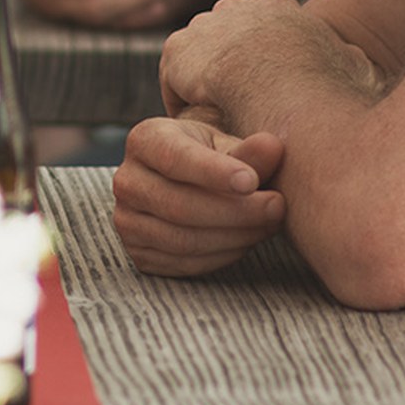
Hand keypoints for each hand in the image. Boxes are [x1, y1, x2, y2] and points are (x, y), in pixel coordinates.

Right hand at [109, 115, 286, 279]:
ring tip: (269, 223)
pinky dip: (222, 255)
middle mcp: (127, 181)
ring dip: (234, 236)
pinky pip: (184, 263)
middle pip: (179, 205)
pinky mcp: (140, 254)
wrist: (187, 184)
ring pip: (182, 240)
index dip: (213, 172)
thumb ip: (250, 150)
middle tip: (277, 206)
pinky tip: (246, 240)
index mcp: (145, 140)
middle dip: (235, 211)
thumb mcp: (228, 144)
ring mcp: (128, 221)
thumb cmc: (213, 158)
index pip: (175, 158)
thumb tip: (272, 146)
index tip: (251, 182)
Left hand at [159, 0, 380, 126]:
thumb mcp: (357, 66)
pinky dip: (187, 105)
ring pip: (201, 63)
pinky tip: (200, 130)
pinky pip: (178, 82)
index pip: (261, 33)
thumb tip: (369, 67)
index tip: (266, 94)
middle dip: (230, 74)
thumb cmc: (329, 84)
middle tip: (237, 113)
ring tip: (216, 128)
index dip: (262, 67)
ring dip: (207, 91)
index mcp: (278, 6)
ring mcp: (205, 24)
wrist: (286, 85)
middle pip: (227, 43)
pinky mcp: (180, 48)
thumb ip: (356, 63)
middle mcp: (237, 6)